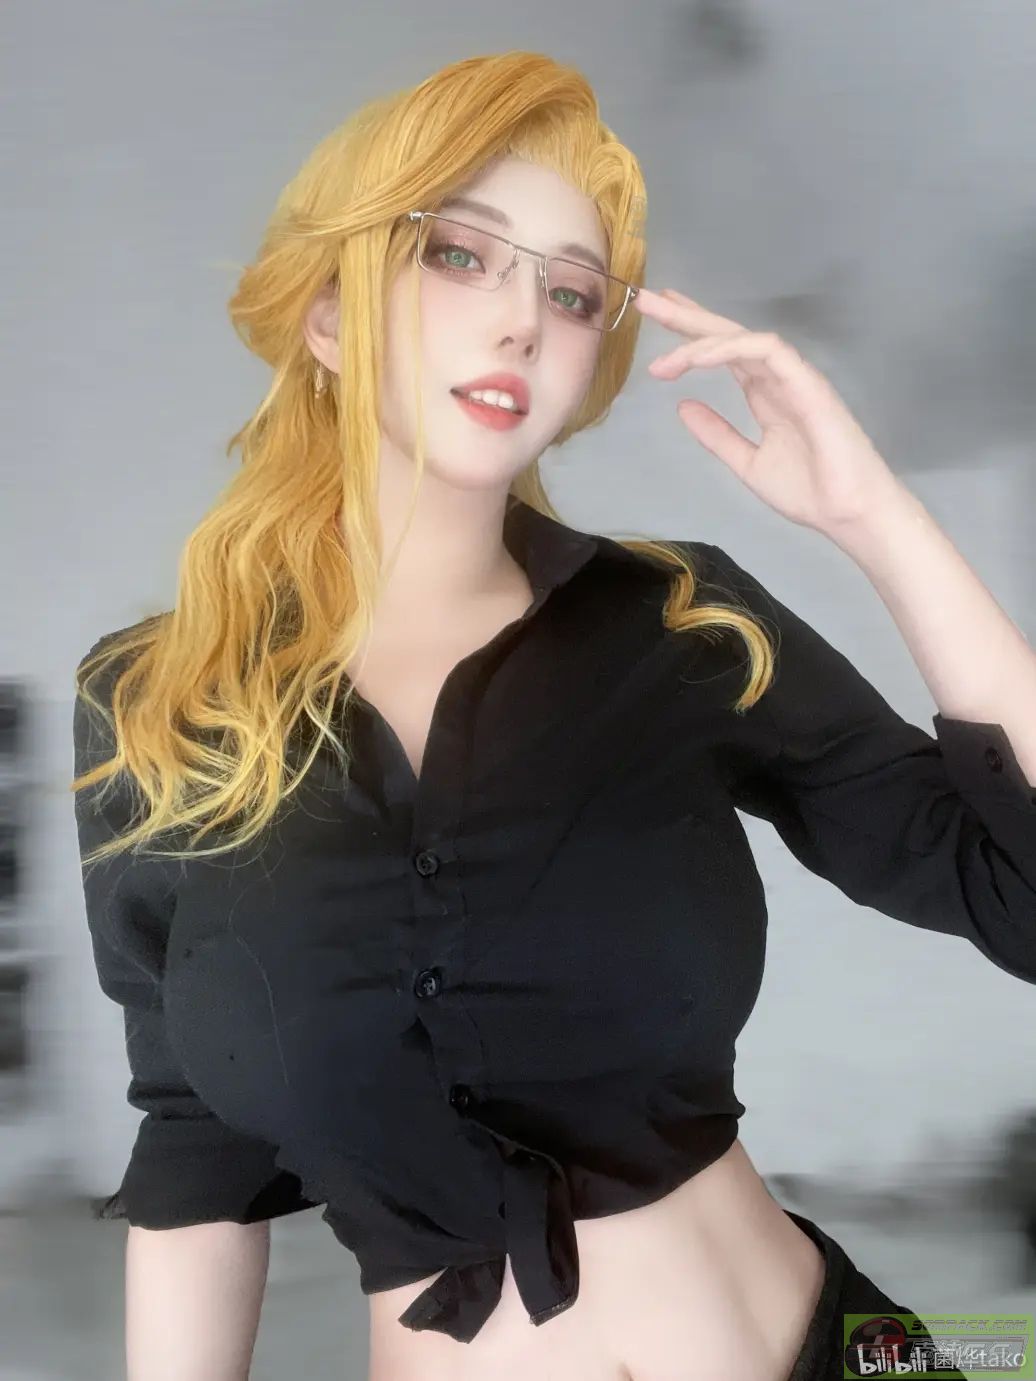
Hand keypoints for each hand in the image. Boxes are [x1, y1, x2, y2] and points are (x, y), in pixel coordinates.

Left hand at [633, 286, 904, 535]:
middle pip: (727, 335)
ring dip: (699, 337)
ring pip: (742, 338)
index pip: (724, 351)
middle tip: (646, 300)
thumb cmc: (808, 491)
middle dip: (686, 317)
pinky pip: (766, 351)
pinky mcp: (807, 381)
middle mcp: (776, 376)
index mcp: (764, 393)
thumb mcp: (747, 463)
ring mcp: (793, 376)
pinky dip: (728, 349)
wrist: (847, 513)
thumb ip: (717, 434)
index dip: (691, 333)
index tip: (658, 317)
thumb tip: (682, 406)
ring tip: (662, 355)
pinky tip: (696, 357)